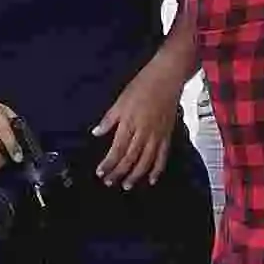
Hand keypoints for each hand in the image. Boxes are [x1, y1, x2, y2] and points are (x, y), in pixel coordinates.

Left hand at [88, 69, 176, 190]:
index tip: (100, 173)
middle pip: (130, 159)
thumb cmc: (142, 85)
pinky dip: (157, 170)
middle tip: (109, 183)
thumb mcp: (120, 100)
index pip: (117, 150)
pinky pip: (163, 157)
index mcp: (129, 123)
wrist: (167, 78)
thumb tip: (96, 133)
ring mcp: (157, 136)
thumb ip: (109, 119)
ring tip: (127, 185)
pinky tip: (152, 179)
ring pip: (146, 162)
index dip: (108, 164)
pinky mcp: (168, 135)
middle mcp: (144, 133)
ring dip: (135, 176)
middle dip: (119, 173)